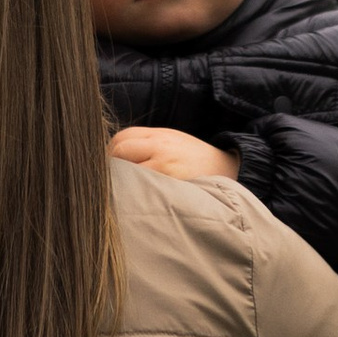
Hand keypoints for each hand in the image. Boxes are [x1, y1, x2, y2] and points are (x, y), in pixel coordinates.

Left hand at [108, 125, 240, 184]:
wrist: (227, 170)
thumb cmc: (193, 159)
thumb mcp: (172, 141)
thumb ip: (145, 145)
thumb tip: (112, 158)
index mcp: (158, 135)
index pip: (120, 138)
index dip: (110, 153)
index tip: (111, 167)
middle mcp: (160, 146)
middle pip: (119, 151)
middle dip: (112, 167)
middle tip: (113, 182)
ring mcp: (165, 166)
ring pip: (128, 172)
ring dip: (121, 183)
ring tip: (125, 193)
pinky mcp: (171, 185)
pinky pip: (143, 189)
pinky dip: (136, 195)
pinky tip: (139, 201)